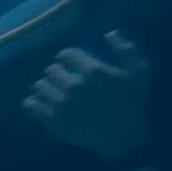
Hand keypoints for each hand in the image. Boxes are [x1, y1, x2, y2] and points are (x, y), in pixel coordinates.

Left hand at [18, 38, 155, 160]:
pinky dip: (33, 102)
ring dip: (46, 86)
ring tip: (53, 90)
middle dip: (57, 71)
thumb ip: (126, 50)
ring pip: (39, 85)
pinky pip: (31, 105)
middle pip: (51, 69)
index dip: (68, 56)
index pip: (66, 54)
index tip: (71, 62)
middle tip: (63, 77)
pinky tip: (41, 103)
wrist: (124, 137)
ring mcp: (61, 104)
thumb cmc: (133, 103)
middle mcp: (74, 85)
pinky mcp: (53, 120)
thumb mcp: (140, 72)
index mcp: (93, 71)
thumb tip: (109, 33)